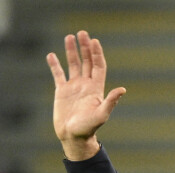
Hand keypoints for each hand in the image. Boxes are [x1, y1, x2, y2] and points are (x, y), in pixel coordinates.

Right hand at [46, 30, 125, 159]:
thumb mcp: (101, 115)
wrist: (74, 137)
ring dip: (72, 51)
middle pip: (87, 62)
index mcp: (96, 89)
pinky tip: (51, 55)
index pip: (98, 67)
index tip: (94, 41)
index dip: (97, 54)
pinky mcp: (62, 92)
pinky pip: (58, 75)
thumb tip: (122, 89)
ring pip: (73, 65)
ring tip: (69, 37)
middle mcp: (86, 86)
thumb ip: (111, 101)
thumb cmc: (89, 128)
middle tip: (83, 33)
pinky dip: (55, 65)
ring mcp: (74, 88)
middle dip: (86, 48)